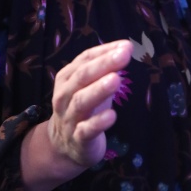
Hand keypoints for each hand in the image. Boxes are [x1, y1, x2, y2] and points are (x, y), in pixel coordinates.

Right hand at [48, 39, 132, 167]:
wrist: (64, 145)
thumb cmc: (83, 107)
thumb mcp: (90, 85)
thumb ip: (105, 68)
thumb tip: (125, 48)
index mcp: (67, 78)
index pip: (85, 59)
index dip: (104, 52)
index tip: (126, 46)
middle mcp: (64, 95)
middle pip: (82, 77)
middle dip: (103, 65)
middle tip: (123, 55)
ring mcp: (69, 118)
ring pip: (81, 101)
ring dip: (98, 90)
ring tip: (116, 79)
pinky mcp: (78, 139)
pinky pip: (86, 130)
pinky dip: (98, 122)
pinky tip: (112, 115)